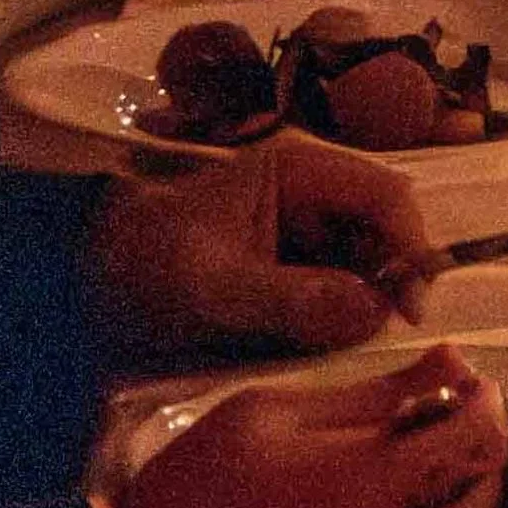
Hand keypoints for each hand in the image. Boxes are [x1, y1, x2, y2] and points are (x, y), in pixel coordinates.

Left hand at [87, 134, 440, 363]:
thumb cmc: (149, 270)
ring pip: (367, 261)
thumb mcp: (217, 289)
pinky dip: (342, 315)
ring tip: (339, 338)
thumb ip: (295, 299)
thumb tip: (376, 309)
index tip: (414, 308)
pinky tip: (322, 339)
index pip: (383, 193)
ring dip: (367, 300)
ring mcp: (304, 228)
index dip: (411, 245)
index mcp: (295, 169)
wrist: (93, 286)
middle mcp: (310, 191)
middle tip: (385, 333)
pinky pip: (340, 287)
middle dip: (391, 277)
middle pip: (384, 227)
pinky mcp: (294, 265)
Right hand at [119, 350, 507, 507]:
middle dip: (478, 449)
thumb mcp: (278, 413)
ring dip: (454, 495)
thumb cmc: (205, 484)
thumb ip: (374, 392)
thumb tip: (452, 360)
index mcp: (368, 488)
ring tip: (411, 461)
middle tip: (445, 416)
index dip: (485, 402)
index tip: (472, 380)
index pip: (474, 442)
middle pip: (481, 497)